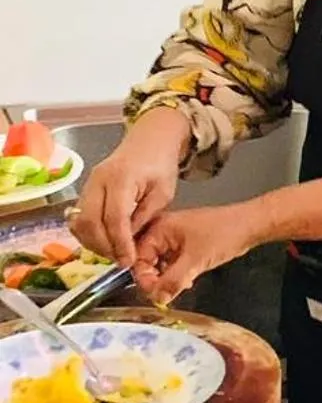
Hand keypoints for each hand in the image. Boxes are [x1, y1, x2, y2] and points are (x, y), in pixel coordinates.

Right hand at [72, 109, 190, 266]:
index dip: (120, 243)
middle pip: (90, 222)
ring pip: (80, 222)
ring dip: (94, 243)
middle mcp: (98, 180)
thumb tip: (129, 243)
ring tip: (114, 253)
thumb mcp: (163, 193)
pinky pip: (79, 217)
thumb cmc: (159, 165)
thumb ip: (144, 217)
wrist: (149, 141)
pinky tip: (104, 242)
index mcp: (121, 178)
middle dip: (104, 247)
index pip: (114, 218)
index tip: (129, 261)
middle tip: (121, 260)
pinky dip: (88, 234)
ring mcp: (88, 184)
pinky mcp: (85, 190)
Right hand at [130, 203, 263, 304]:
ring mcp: (173, 236)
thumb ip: (173, 281)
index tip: (155, 293)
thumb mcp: (196, 261)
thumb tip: (157, 298)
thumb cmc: (226, 233)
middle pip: (146, 261)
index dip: (145, 278)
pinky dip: (176, 273)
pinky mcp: (184, 243)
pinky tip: (187, 280)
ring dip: (167, 278)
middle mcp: (162, 230)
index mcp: (159, 228)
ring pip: (160, 264)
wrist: (250, 225)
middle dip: (156, 279)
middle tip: (166, 293)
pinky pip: (171, 262)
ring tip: (181, 284)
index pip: (138, 258)